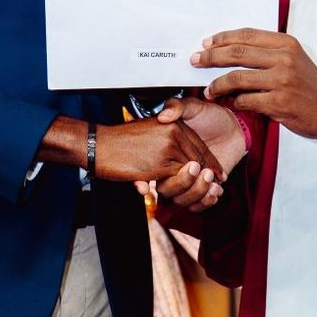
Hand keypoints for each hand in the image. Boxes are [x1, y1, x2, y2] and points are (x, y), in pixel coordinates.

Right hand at [95, 117, 224, 182]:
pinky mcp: (159, 164)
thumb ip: (169, 138)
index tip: (216, 173)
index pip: (198, 144)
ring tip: (208, 190)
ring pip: (192, 170)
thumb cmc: (121, 139)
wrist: (99, 144)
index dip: (209, 160)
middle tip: (218, 185)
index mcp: (173, 124)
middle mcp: (173, 132)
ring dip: (199, 184)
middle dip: (209, 173)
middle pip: (199, 157)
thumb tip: (186, 156)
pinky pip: (177, 179)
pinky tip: (190, 193)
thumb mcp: (151, 129)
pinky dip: (183, 188)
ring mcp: (167, 148)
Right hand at [137, 97, 246, 210]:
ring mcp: (188, 180)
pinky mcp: (202, 188)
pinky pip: (196, 205)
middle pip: (168, 190)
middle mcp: (174, 168)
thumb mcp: (193, 106)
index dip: (171, 172)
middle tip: (200, 170)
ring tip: (211, 179)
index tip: (189, 164)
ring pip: (182, 200)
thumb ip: (178, 106)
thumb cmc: (212, 116)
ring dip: (197, 193)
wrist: (233, 127)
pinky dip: (206, 201)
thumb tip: (163, 115)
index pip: (161, 170)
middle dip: (184, 184)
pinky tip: (216, 189)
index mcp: (166, 152)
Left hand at [191, 28, 316, 140]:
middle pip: (237, 53)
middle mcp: (283, 58)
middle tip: (195, 61)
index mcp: (285, 43)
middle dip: (211, 56)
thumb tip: (231, 52)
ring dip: (217, 84)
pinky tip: (230, 103)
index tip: (206, 42)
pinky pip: (246, 101)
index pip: (246, 35)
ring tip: (209, 89)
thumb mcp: (294, 59)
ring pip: (236, 78)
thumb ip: (267, 53)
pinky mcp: (279, 103)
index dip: (223, 38)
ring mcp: (281, 81)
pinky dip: (234, 102)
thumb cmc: (311, 85)